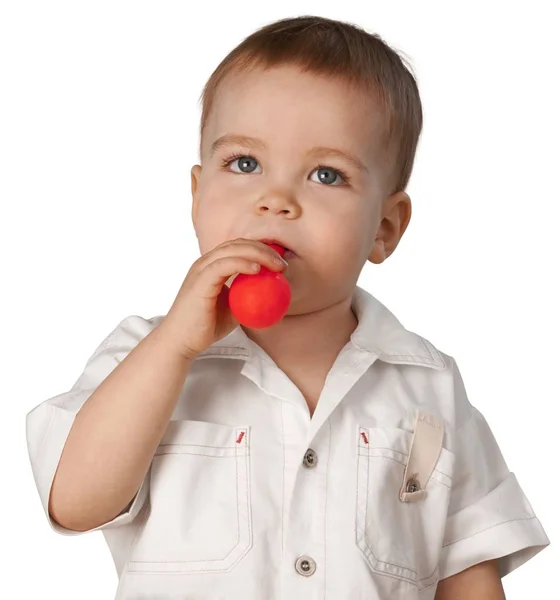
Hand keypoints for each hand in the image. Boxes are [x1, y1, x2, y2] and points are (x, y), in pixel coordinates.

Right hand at [159, 238, 287, 359]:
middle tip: (282, 264)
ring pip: (233, 250)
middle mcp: (205, 263)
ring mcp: (201, 269)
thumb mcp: (233, 309)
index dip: (261, 250)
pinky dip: (242, 263)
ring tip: (277, 266)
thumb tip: (272, 295)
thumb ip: (248, 297)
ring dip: (258, 254)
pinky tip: (258, 270)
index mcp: (212, 266)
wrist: (182, 341)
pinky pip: (224, 265)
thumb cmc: (206, 327)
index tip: (280, 263)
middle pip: (239, 244)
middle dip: (264, 249)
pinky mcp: (200, 280)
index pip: (239, 247)